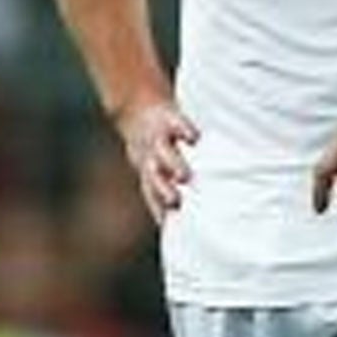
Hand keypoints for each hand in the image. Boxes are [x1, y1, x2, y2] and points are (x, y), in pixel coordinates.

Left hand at [118, 98, 198, 221]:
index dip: (159, 210)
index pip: (153, 197)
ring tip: (185, 176)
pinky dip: (184, 131)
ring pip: (165, 154)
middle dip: (164, 190)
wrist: (137, 111)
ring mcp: (160, 139)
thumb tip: (199, 223)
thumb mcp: (156, 169)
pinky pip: (178, 125)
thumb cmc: (156, 148)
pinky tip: (195, 138)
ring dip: (174, 165)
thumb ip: (172, 192)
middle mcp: (153, 159)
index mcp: (150, 175)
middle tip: (176, 202)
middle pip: (156, 178)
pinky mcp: (170, 119)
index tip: (171, 225)